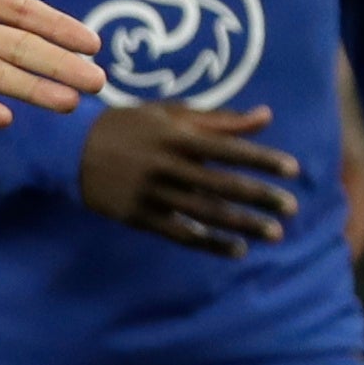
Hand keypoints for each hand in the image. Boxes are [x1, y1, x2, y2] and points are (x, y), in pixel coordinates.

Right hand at [77, 102, 298, 253]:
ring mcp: (151, 194)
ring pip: (205, 213)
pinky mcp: (139, 216)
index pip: (228, 148)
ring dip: (242, 225)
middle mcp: (166, 165)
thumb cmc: (128, 126)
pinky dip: (210, 243)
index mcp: (176, 136)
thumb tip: (266, 117)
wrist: (70, 150)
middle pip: (221, 185)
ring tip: (273, 233)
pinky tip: (236, 249)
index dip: (262, 159)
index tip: (293, 170)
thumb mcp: (169, 114)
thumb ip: (218, 119)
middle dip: (260, 197)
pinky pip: (180, 233)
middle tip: (292, 208)